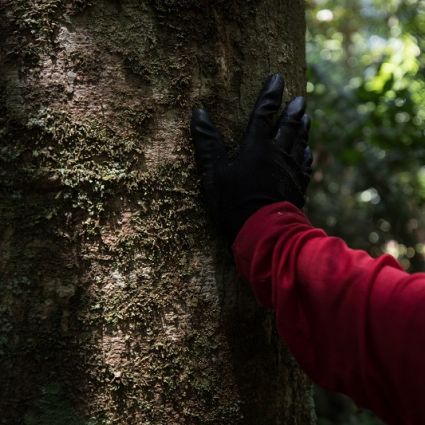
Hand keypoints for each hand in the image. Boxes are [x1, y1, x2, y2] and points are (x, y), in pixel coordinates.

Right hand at [191, 73, 312, 240]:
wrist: (263, 230)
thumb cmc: (234, 202)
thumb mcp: (214, 172)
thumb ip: (207, 142)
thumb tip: (198, 112)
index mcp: (255, 147)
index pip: (263, 114)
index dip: (269, 95)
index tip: (277, 78)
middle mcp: (276, 154)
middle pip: (287, 127)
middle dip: (292, 110)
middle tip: (299, 99)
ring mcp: (290, 171)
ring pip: (299, 143)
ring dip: (303, 129)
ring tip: (307, 117)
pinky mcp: (298, 187)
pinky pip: (305, 166)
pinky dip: (306, 155)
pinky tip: (307, 152)